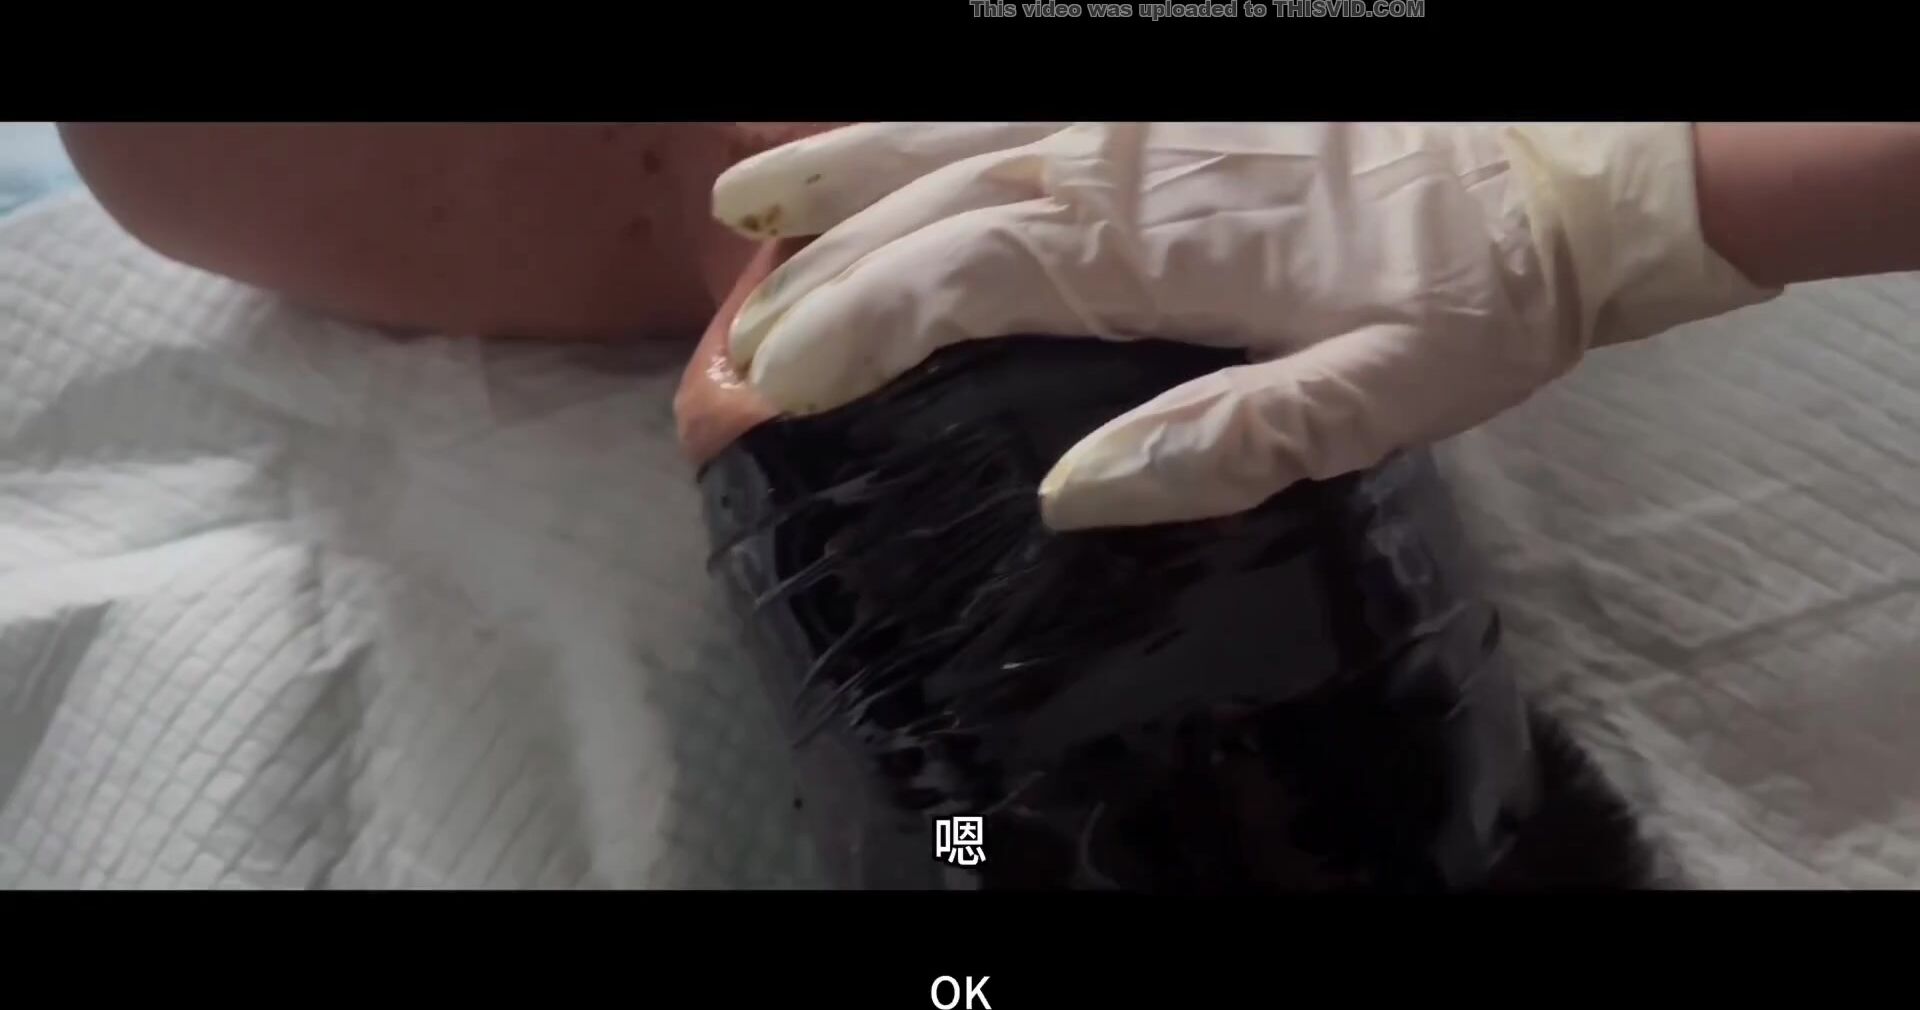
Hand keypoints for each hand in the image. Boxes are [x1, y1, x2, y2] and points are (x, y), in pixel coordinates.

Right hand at [713, 123, 1776, 529]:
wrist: (1572, 172)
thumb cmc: (1478, 295)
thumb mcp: (1379, 396)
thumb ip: (1226, 442)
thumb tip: (1069, 493)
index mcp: (1163, 244)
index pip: (968, 276)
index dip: (861, 327)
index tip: (776, 380)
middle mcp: (1130, 161)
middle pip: (938, 204)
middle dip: (826, 272)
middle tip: (742, 337)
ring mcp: (1144, 115)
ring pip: (961, 131)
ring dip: (849, 169)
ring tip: (756, 206)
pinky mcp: (1169, 98)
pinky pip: (1022, 93)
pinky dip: (936, 116)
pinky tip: (891, 137)